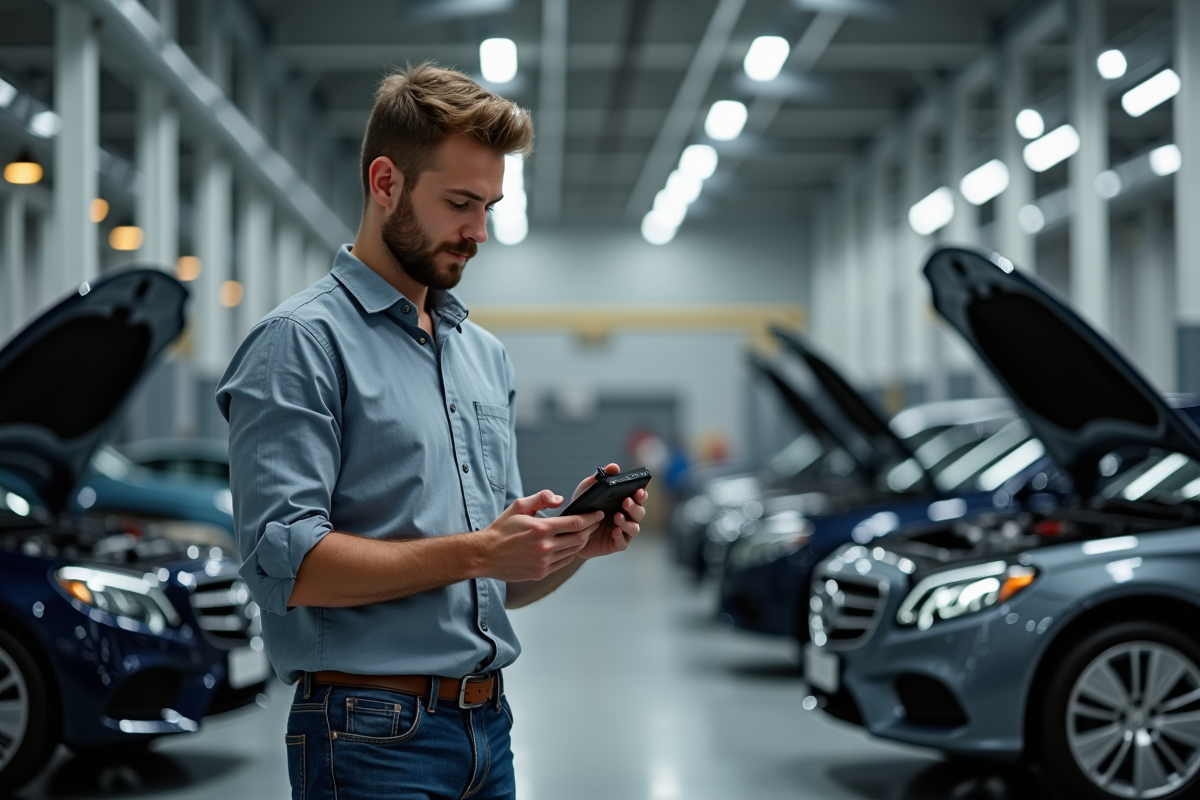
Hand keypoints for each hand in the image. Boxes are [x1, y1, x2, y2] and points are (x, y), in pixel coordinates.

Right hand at [477, 490, 603, 580]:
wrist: (485, 555)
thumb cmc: (501, 529)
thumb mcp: (518, 506)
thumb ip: (541, 498)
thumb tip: (560, 500)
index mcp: (541, 529)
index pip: (575, 522)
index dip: (591, 518)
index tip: (598, 514)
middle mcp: (544, 547)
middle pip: (579, 538)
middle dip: (591, 529)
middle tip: (596, 522)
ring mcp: (543, 562)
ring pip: (573, 551)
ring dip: (582, 541)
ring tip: (585, 533)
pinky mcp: (540, 572)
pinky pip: (563, 562)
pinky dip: (571, 553)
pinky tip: (571, 546)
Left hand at [570, 463, 647, 559]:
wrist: (571, 532)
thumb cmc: (583, 508)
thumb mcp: (587, 491)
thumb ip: (599, 478)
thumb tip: (614, 467)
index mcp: (624, 501)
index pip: (638, 496)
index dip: (642, 493)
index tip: (639, 490)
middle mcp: (628, 516)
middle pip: (640, 511)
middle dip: (635, 506)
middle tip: (626, 502)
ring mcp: (624, 531)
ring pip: (634, 528)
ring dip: (628, 522)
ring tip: (617, 517)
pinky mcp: (617, 543)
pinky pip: (623, 542)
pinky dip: (620, 536)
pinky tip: (614, 531)